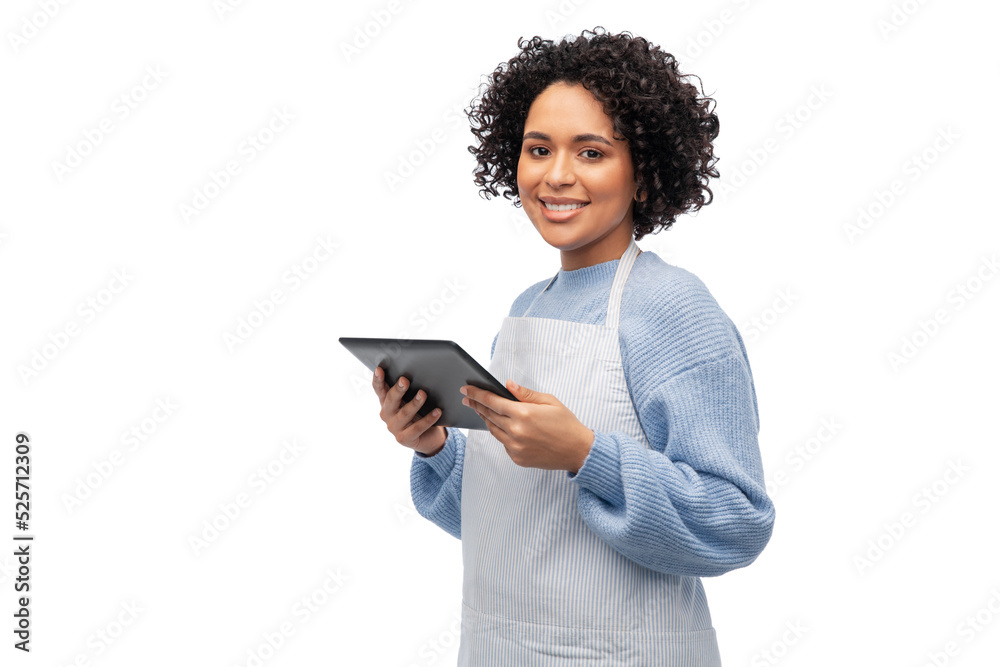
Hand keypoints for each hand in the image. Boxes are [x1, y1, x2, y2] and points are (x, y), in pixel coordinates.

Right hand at [373, 366, 446, 455]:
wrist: (428, 437)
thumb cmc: (418, 413)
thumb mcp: (409, 401)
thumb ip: (407, 390)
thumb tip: (415, 372)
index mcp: (386, 403)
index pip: (379, 389)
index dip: (378, 380)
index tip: (379, 369)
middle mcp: (387, 415)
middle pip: (390, 400)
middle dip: (398, 390)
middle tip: (404, 380)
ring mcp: (394, 428)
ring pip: (405, 413)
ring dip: (414, 403)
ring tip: (423, 394)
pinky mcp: (405, 439)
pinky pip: (418, 427)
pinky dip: (428, 419)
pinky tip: (437, 411)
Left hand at [461, 380, 593, 472]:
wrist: (578, 450)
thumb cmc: (566, 424)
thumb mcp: (549, 401)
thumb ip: (525, 393)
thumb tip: (507, 385)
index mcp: (523, 414)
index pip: (492, 401)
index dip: (477, 394)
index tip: (466, 389)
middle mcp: (516, 431)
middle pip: (489, 415)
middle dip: (476, 405)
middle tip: (468, 398)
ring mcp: (516, 447)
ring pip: (493, 430)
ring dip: (486, 419)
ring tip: (481, 410)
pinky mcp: (517, 458)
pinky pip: (503, 443)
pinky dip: (501, 433)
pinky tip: (502, 426)